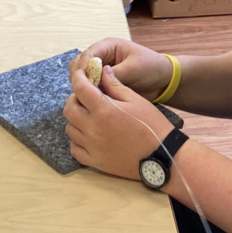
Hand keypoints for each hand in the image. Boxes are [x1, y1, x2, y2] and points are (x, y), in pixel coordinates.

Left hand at [64, 63, 173, 179]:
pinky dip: (77, 141)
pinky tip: (87, 136)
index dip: (77, 78)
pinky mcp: (95, 162)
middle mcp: (93, 128)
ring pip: (70, 129)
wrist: (162, 155)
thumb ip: (116, 85)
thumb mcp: (136, 100)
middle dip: (74, 100)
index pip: (80, 88)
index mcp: (104, 110)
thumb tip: (102, 71)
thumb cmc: (152, 125)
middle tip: (85, 98)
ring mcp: (92, 147)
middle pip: (69, 110)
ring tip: (88, 117)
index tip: (80, 74)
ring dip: (76, 120)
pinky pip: (75, 149)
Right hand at [69, 39, 172, 102]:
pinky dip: (88, 92)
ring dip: (83, 85)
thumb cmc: (152, 67)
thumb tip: (94, 82)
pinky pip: (90, 86)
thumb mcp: (133, 69)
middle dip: (79, 77)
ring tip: (87, 97)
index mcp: (108, 46)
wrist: (163, 80)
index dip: (83, 67)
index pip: (88, 54)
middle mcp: (102, 56)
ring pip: (82, 76)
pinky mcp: (104, 82)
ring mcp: (101, 69)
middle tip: (84, 91)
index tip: (83, 82)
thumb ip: (113, 74)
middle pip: (79, 64)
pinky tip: (92, 100)